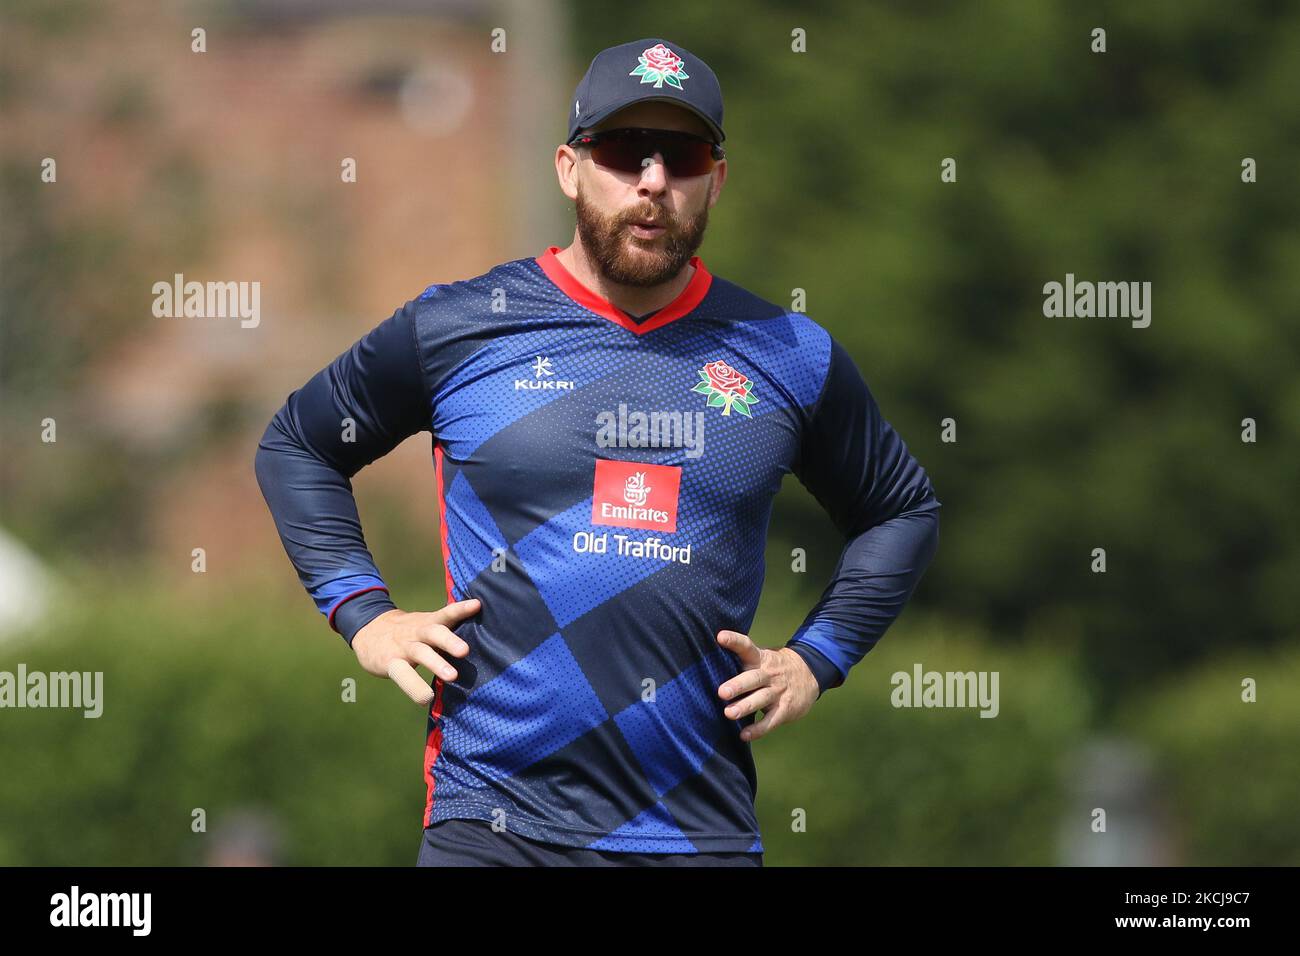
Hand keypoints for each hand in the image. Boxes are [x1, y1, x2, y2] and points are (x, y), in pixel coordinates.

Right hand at [351, 598, 480, 706]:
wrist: (368, 631)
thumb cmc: (408, 632)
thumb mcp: (425, 624)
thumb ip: (446, 629)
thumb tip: (482, 639)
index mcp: (428, 622)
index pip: (446, 613)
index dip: (461, 609)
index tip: (477, 605)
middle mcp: (417, 632)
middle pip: (434, 632)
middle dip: (449, 640)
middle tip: (465, 650)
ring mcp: (404, 647)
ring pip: (420, 652)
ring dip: (436, 663)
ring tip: (452, 676)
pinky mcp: (391, 663)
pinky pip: (403, 675)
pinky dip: (414, 687)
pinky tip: (425, 699)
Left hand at [715, 630, 818, 741]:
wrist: (810, 673)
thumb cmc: (774, 668)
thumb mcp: (762, 658)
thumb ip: (742, 661)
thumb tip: (708, 664)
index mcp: (761, 659)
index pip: (747, 647)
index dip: (734, 641)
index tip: (720, 637)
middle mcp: (769, 674)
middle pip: (753, 678)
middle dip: (738, 685)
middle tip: (722, 692)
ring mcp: (778, 692)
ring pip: (761, 699)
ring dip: (745, 707)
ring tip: (729, 713)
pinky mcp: (785, 709)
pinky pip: (770, 721)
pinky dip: (758, 729)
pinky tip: (744, 735)